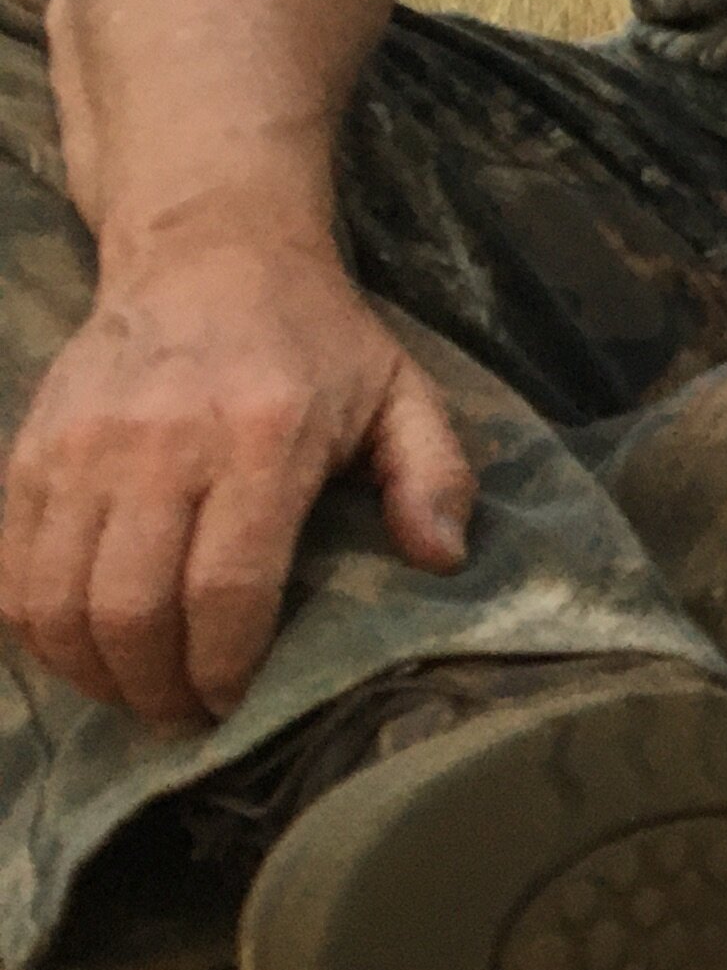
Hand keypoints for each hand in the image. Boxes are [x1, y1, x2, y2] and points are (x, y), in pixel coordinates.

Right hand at [0, 238, 472, 728]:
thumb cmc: (318, 337)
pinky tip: (81, 649)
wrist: (209, 251)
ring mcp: (81, 448)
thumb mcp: (404, 392)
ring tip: (134, 693)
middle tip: (183, 718)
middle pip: (130, 608)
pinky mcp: (28, 449)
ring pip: (56, 600)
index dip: (224, 666)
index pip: (226, 587)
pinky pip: (10, 568)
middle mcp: (161, 444)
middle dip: (155, 688)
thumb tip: (441, 559)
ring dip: (91, 671)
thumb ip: (434, 475)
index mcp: (262, 436)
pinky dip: (35, 629)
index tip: (236, 703)